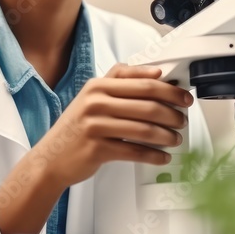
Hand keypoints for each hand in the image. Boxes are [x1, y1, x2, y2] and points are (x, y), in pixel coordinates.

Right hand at [33, 63, 192, 188]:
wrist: (50, 158)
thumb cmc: (77, 128)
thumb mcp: (92, 97)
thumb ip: (120, 83)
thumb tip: (157, 75)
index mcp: (98, 86)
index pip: (143, 83)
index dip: (169, 90)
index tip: (184, 97)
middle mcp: (96, 103)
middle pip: (147, 105)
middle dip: (172, 114)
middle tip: (183, 120)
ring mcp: (96, 126)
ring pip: (144, 129)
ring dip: (166, 136)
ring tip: (175, 139)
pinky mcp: (97, 149)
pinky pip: (135, 151)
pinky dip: (154, 155)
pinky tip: (162, 156)